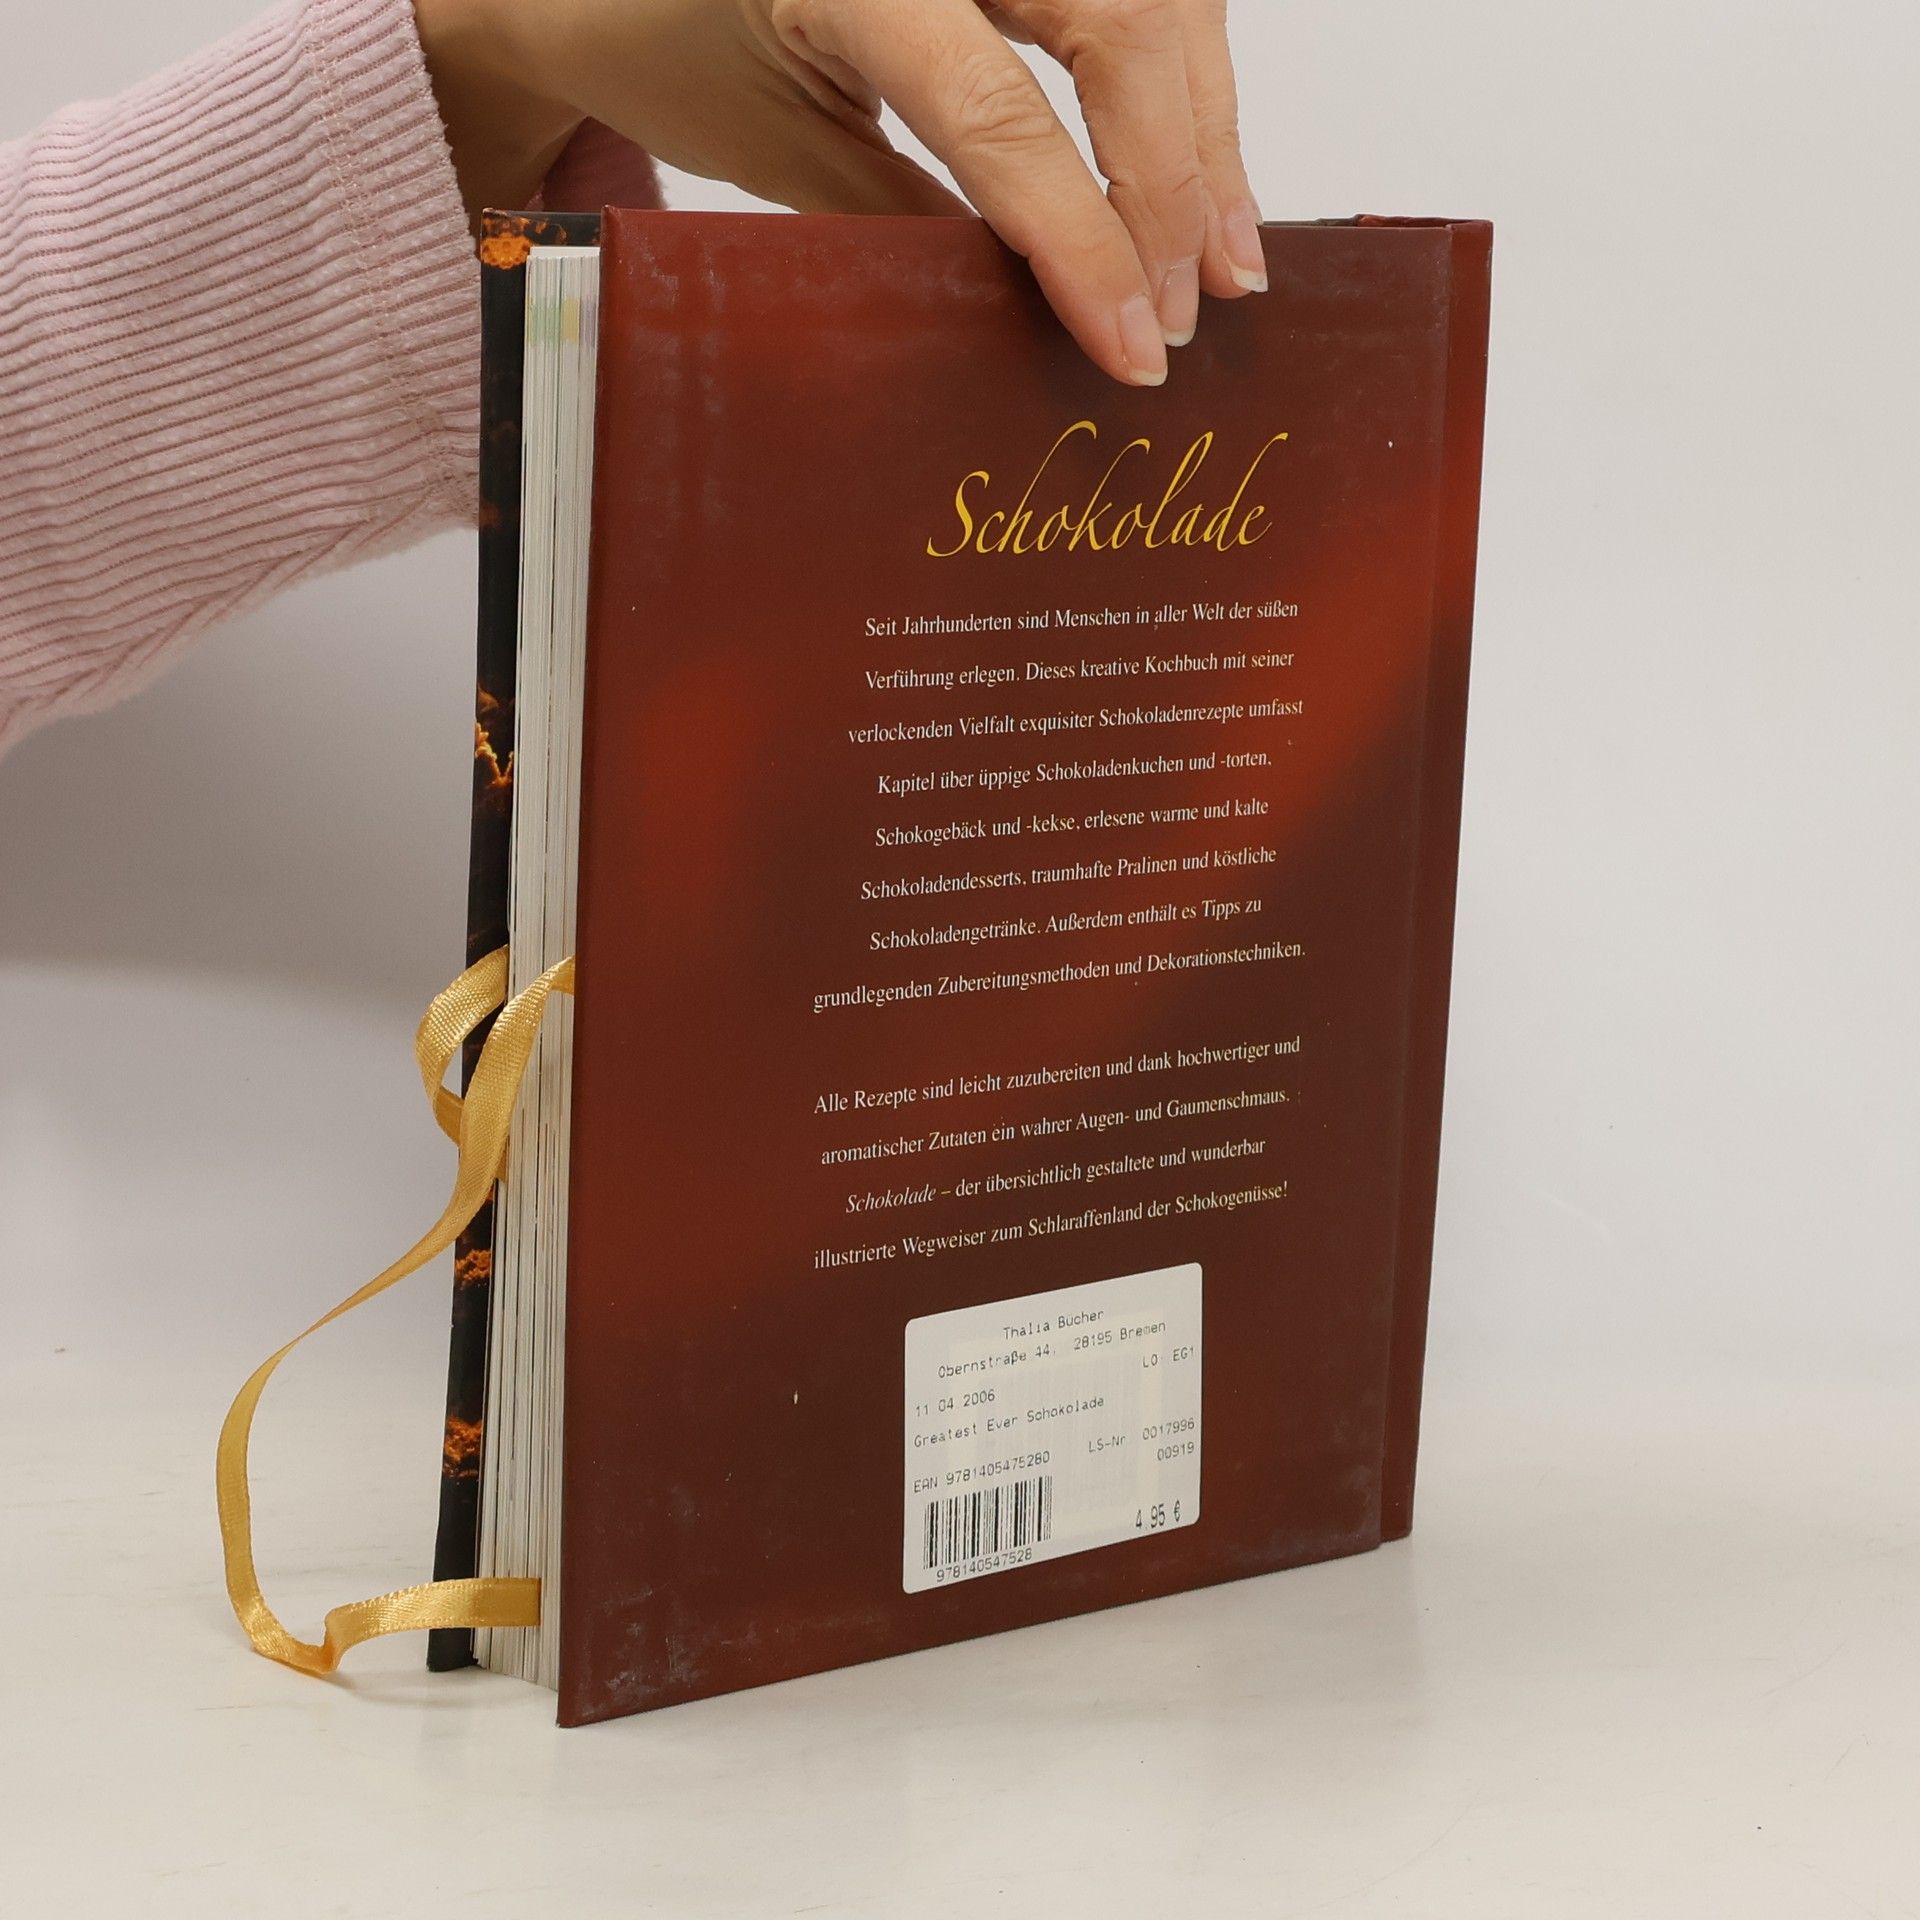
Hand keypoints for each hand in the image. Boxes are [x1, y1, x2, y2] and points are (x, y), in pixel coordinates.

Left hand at [415, 0, 1265, 386]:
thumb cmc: (686, 50)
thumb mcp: (786, 155)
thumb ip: (912, 222)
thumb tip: (1049, 309)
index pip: (999, 110)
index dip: (1084, 238)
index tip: (1132, 344)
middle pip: (1120, 23)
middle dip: (1172, 183)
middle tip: (1188, 315)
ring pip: (1158, 1)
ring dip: (1205, 136)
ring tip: (1227, 266)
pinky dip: (1185, 86)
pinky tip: (1202, 177)